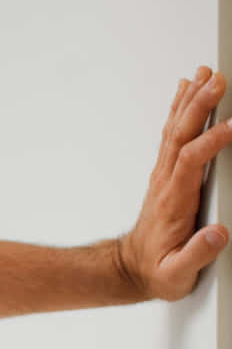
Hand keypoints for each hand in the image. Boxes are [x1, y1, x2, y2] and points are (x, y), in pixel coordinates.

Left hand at [118, 65, 231, 302]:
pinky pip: (173, 135)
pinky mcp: (168, 174)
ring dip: (191, 101)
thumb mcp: (176, 274)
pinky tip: (187, 90)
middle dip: (200, 106)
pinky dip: (180, 110)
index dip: (211, 142)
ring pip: (176, 130)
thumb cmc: (157, 272)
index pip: (191, 161)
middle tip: (218, 79)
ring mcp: (165, 175)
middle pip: (181, 136)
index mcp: (173, 201)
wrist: (131, 271)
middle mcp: (166, 182)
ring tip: (205, 73)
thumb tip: (218, 234)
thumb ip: (196, 254)